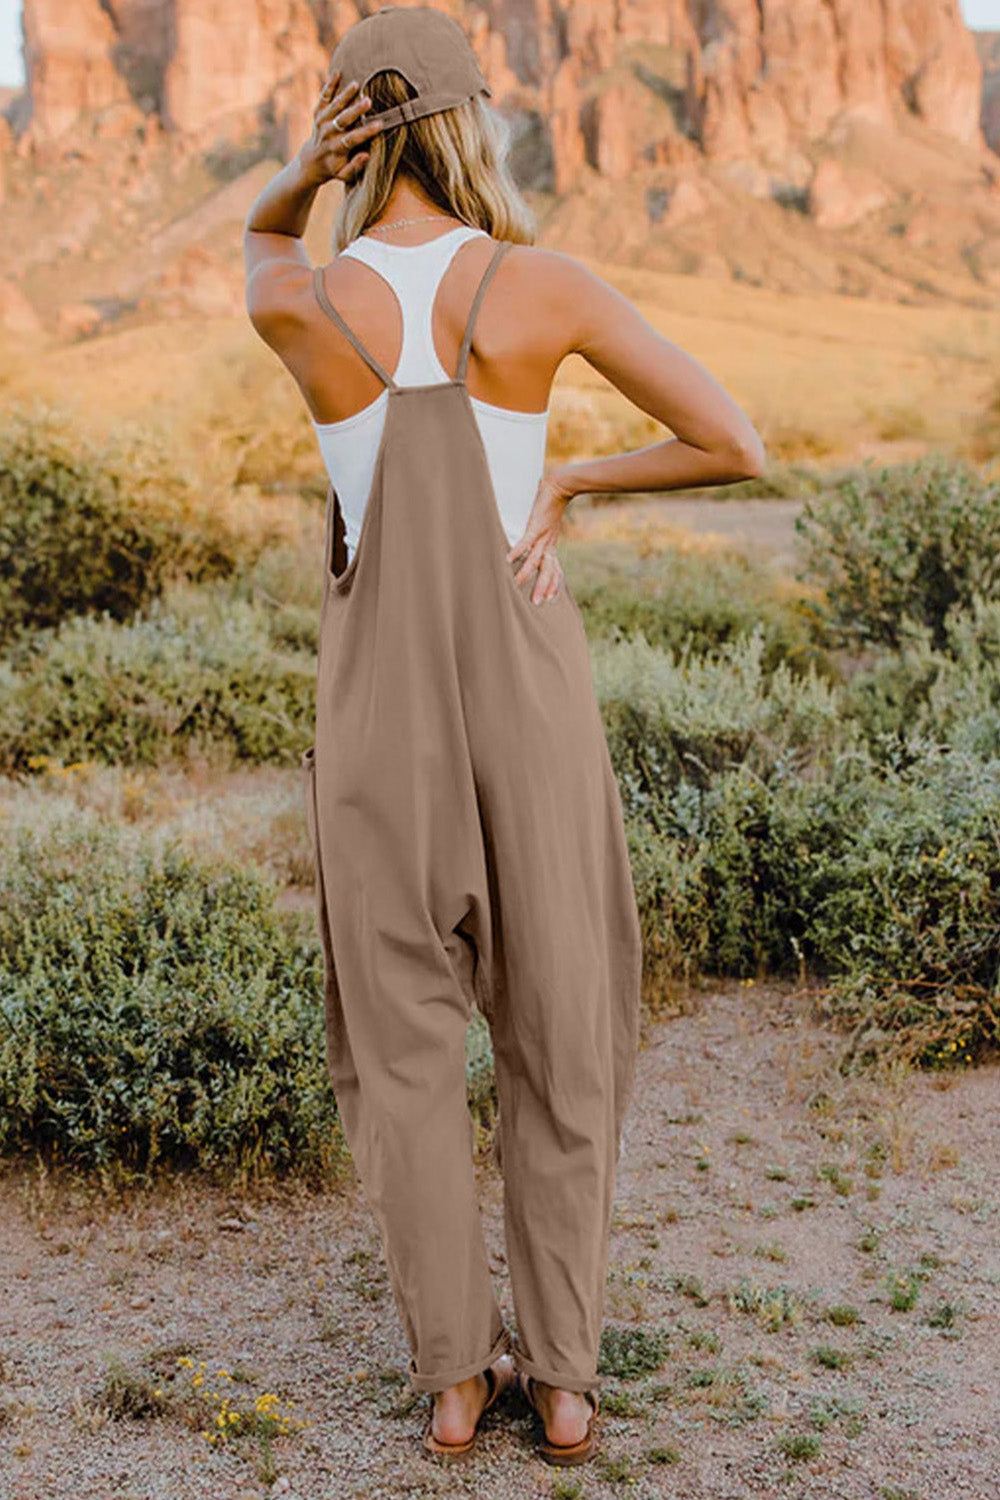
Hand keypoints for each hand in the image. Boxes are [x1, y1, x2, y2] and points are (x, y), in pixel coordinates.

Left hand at [299, 67, 382, 187]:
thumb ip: (355, 167)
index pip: (353, 139)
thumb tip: (366, 155)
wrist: (312, 162)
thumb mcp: (344, 175)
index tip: (380, 124)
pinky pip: (323, 97)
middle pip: (342, 120)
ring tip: (356, 84)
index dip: (366, 132)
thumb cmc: (334, 168)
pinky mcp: (317, 113)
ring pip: (333, 106)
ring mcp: (321, 121)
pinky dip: (329, 85)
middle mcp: (328, 134)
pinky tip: (337, 73)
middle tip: (368, 101)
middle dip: (355, 110)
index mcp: (336, 149)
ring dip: (345, 95)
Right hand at [506, 467, 576, 604]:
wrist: (561, 485)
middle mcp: (548, 543)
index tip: (551, 598)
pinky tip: (508, 560)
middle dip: (543, 587)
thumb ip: (540, 533)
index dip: (553, 583)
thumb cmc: (552, 503)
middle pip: (547, 570)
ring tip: (517, 585)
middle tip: (538, 603)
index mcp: (551, 544)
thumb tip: (533, 536)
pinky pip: (526, 542)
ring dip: (527, 574)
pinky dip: (517, 551)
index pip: (554, 569)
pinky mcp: (536, 526)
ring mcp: (542, 535)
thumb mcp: (547, 523)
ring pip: (535, 560)